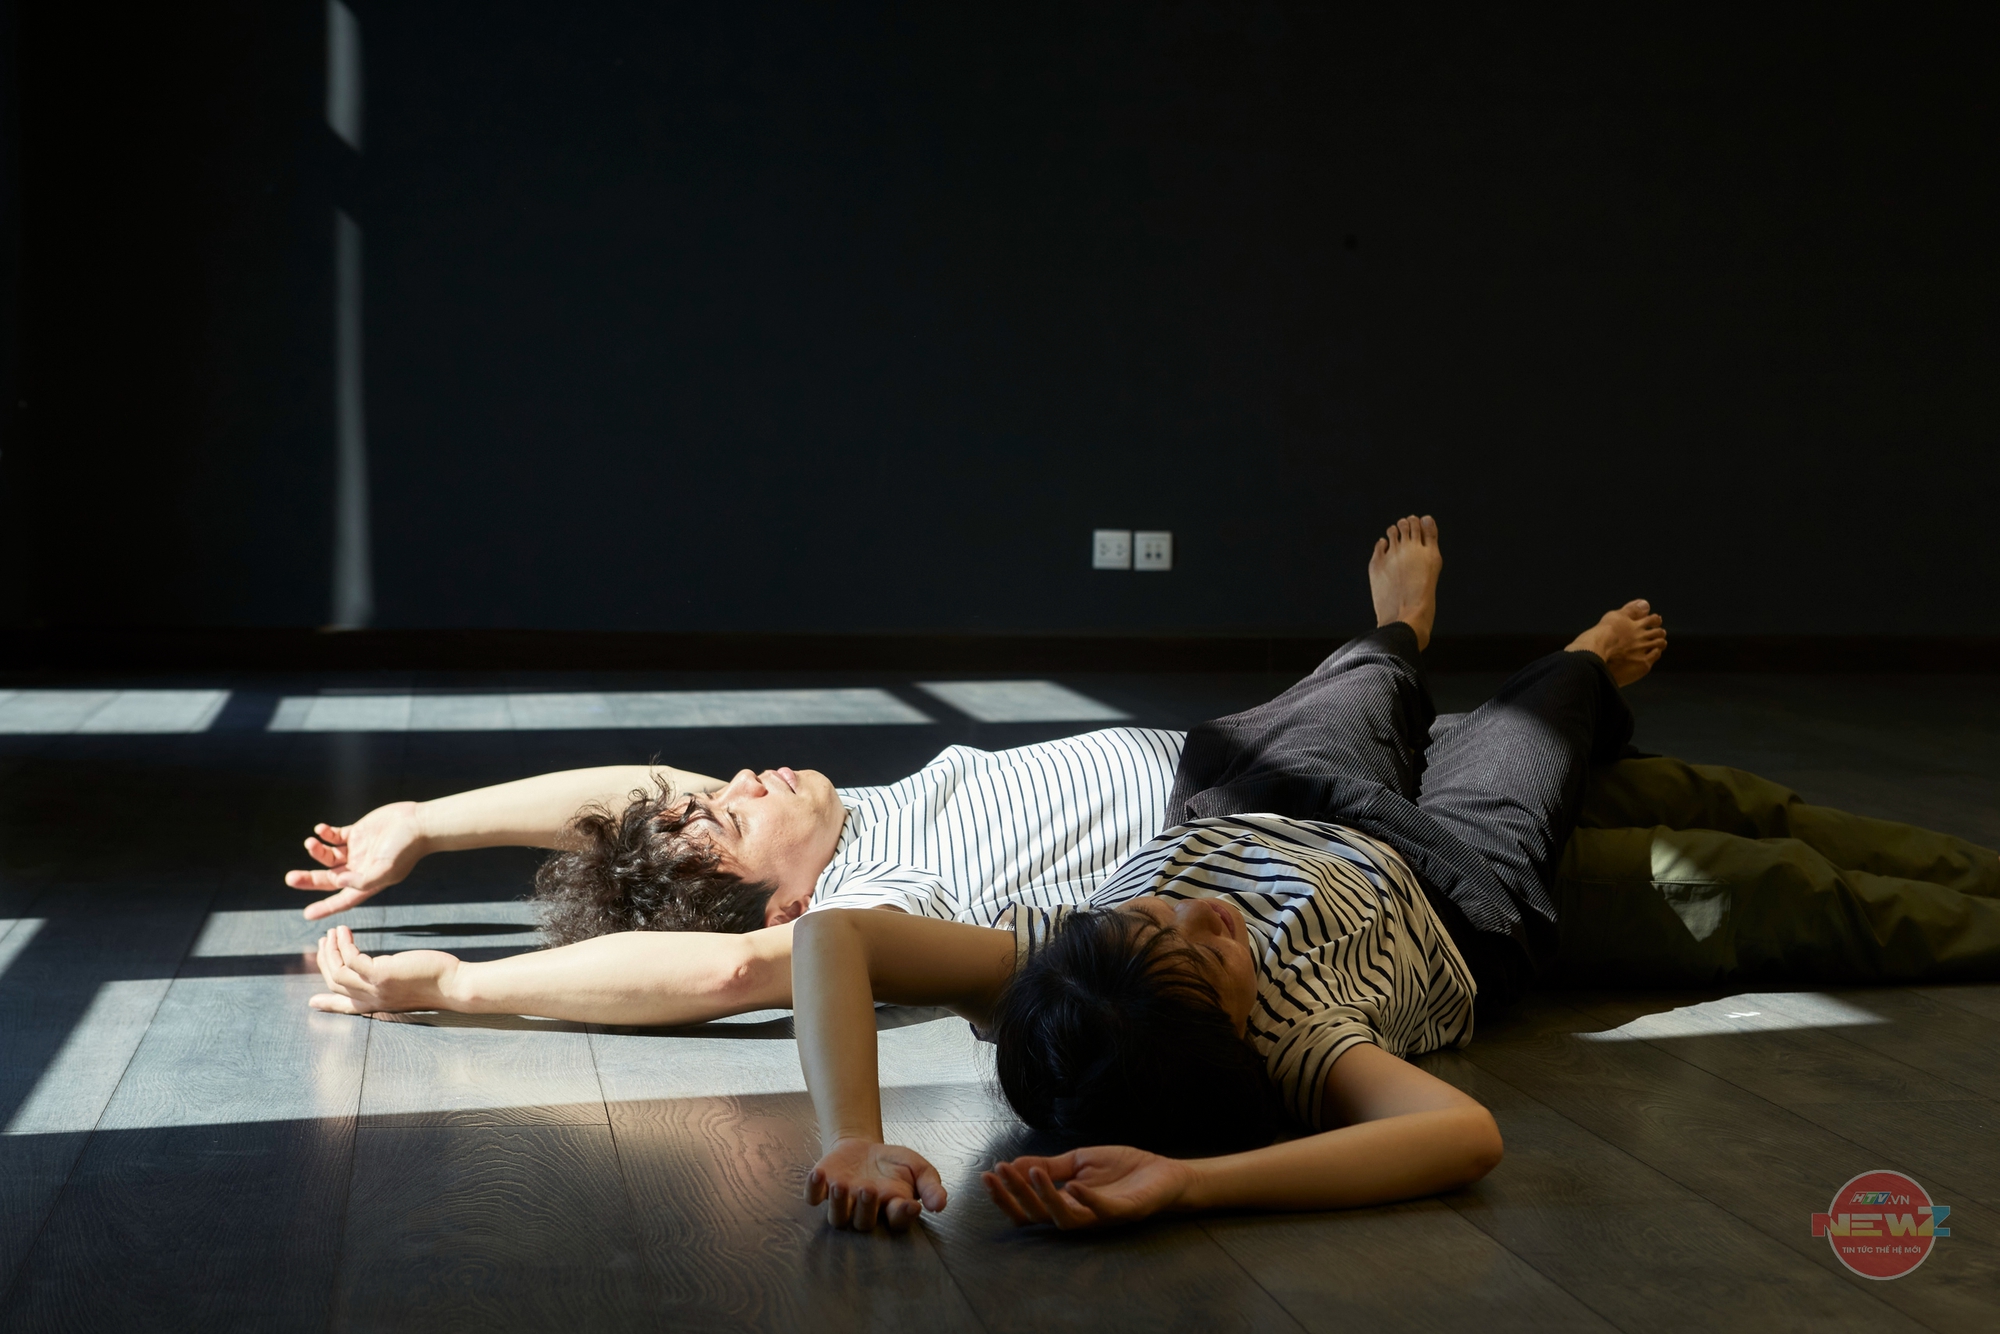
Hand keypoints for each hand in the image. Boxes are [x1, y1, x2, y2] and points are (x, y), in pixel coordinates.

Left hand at [286, 801, 425, 918]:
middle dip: (308, 879)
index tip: (307, 914)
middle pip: (327, 878)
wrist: (419, 823)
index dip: (324, 908)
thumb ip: (363, 880)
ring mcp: (357, 851)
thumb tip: (338, 881)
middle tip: (290, 878)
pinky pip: (334, 836)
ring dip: (316, 851)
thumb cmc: (406, 849)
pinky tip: (320, 830)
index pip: (341, 899)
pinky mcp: (357, 833)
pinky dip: (324, 833)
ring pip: (328, 856)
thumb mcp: (387, 869)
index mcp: (366, 882)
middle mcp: (358, 869)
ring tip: (311, 843)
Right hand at [309, 925, 459, 1014]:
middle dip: (325, 962)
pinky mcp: (381, 974)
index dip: (327, 1004)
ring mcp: (375, 988)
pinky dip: (344, 943)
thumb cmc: (437, 982)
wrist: (455, 987)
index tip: (312, 1002)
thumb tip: (380, 971)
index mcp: (377, 1005)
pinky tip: (345, 931)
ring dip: (330, 950)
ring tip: (332, 932)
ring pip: (337, 971)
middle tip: (323, 942)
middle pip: (334, 984)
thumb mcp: (405, 985)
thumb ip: (387, 981)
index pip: (345, 1007)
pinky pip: (351, 958)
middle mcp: (372, 1000)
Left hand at [806, 1138, 946, 1231]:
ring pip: (838, 1218)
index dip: (902, 1216)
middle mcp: (865, 1212)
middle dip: (866, 1208)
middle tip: (869, 1189)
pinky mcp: (823, 1190)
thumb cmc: (893, 1164)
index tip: (909, 1205)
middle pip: (864, 1223)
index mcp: (891, 1210)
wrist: (864, 1148)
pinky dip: (813, 1189)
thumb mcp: (919, 1169)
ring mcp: (842, 1203)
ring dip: (838, 1204)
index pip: (897, 1222)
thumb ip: (931, 1186)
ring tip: (841, 1185)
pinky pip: (813, 1198)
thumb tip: (941, 1205)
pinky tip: (818, 1175)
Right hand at [982, 1145, 1195, 1229]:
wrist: (1163, 1172)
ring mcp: (1099, 1217)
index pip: (1027, 1207)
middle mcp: (1078, 1215)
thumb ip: (1050, 1166)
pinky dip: (1087, 1200)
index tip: (987, 1174)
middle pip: (1038, 1215)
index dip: (1006, 1196)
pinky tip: (1073, 1185)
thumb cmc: (1122, 1169)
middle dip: (1015, 1195)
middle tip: (999, 1172)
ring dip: (1045, 1197)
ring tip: (1031, 1173)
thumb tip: (1014, 1164)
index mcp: (1065, 1203)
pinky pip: (1101, 1210)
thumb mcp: (1079, 1161)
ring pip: (1064, 1218)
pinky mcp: (1122, 1212)